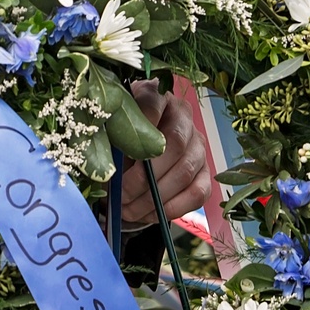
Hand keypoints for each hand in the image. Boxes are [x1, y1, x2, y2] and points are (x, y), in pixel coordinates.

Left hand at [120, 80, 210, 228]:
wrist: (136, 148)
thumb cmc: (120, 134)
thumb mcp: (111, 128)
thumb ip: (110, 137)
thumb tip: (105, 161)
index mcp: (157, 96)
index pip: (153, 103)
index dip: (138, 126)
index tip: (120, 149)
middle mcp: (183, 116)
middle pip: (174, 144)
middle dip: (145, 176)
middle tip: (121, 196)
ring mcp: (198, 145)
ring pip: (185, 172)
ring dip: (154, 197)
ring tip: (128, 209)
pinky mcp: (205, 171)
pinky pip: (197, 193)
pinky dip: (172, 208)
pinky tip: (150, 214)